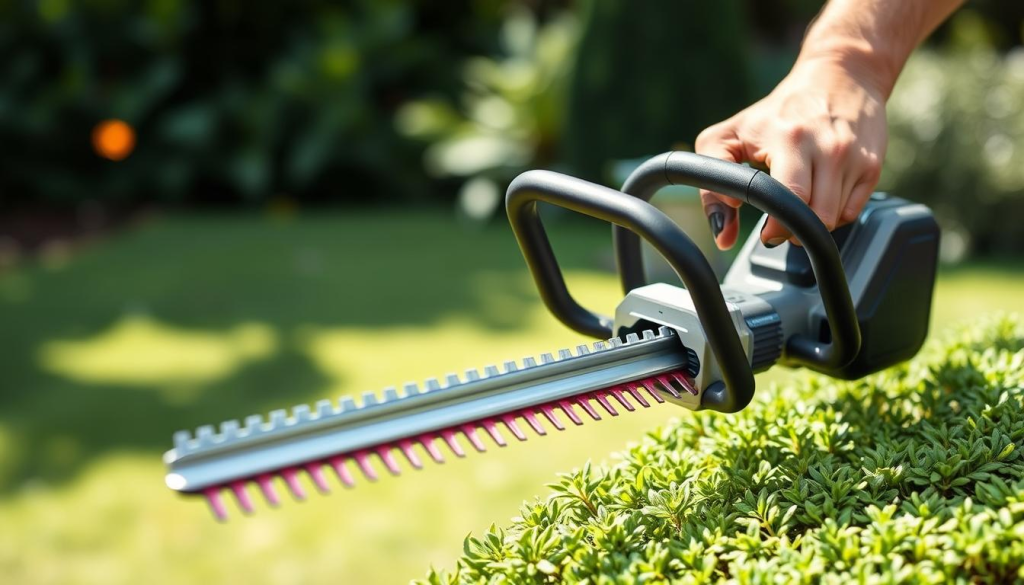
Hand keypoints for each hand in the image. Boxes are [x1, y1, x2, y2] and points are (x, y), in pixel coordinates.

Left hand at [696, 55, 887, 248]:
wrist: (841, 75)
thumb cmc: (776, 111)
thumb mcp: (729, 135)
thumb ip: (713, 183)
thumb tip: (721, 234)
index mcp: (790, 139)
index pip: (789, 202)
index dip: (775, 228)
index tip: (765, 232)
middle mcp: (828, 148)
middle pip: (816, 217)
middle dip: (792, 231)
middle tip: (777, 225)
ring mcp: (854, 158)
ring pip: (834, 219)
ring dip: (811, 226)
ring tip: (795, 208)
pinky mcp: (873, 166)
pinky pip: (851, 212)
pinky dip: (832, 216)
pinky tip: (817, 199)